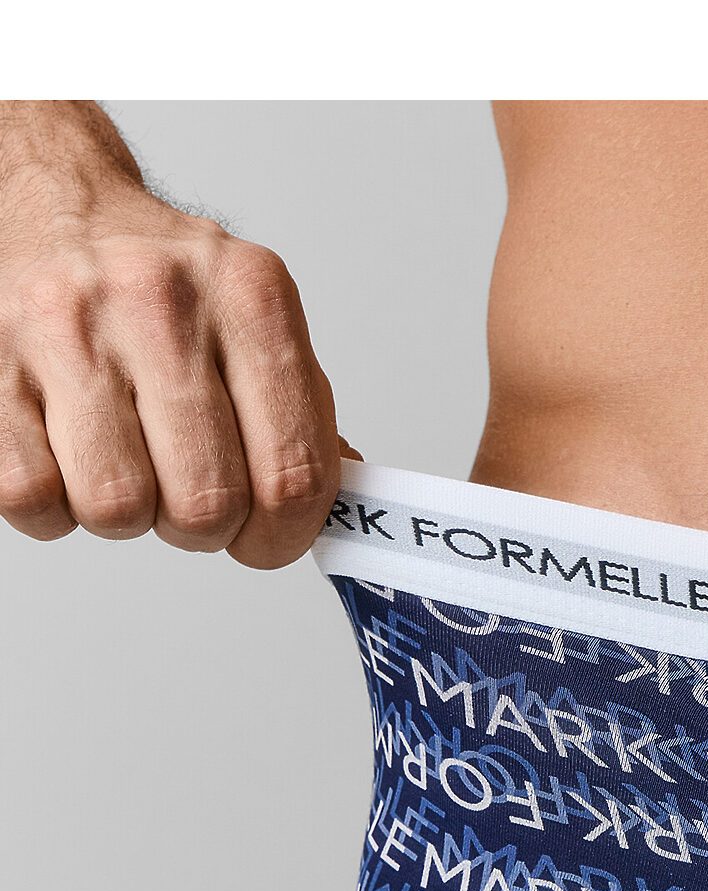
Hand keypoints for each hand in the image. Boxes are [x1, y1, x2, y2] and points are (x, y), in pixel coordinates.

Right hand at [1, 181, 351, 567]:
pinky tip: (65, 456)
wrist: (56, 206)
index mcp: (248, 297)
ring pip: (117, 507)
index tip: (265, 539)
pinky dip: (52, 505)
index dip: (282, 537)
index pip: (295, 472)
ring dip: (124, 513)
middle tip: (185, 494)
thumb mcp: (254, 323)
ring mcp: (66, 329)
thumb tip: (348, 508)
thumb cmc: (160, 287)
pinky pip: (31, 497)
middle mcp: (159, 301)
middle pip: (207, 503)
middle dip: (201, 527)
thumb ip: (304, 415)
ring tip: (123, 460)